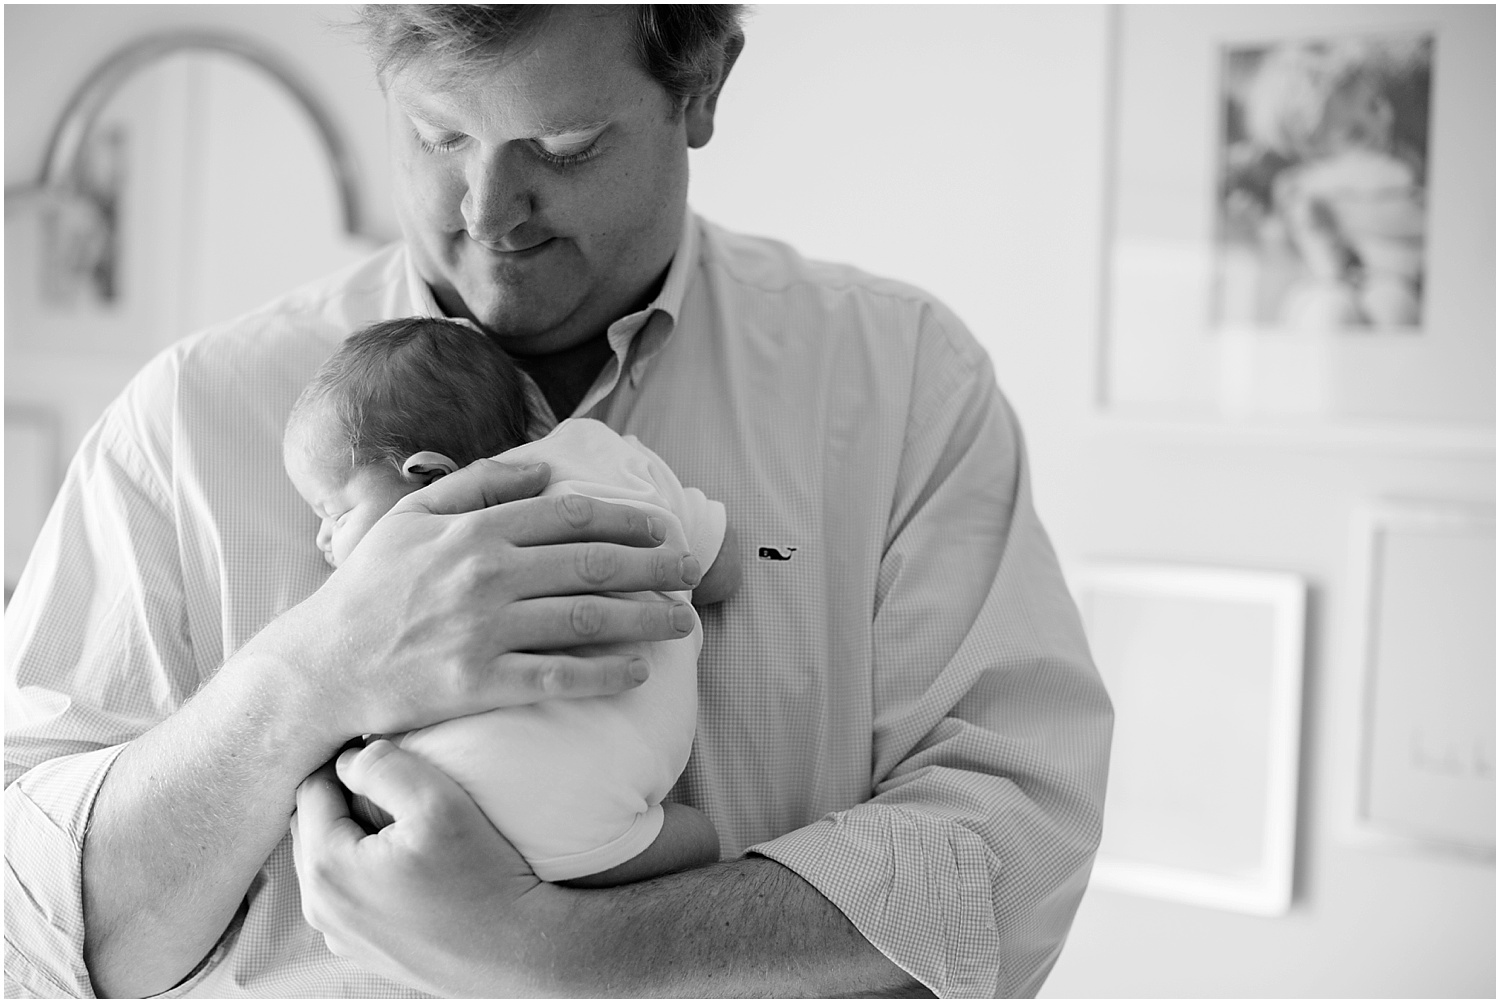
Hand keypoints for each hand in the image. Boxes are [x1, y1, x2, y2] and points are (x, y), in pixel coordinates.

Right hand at [246, 458, 702, 748]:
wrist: (320, 666)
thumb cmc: (369, 589)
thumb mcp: (410, 518)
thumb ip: (477, 484)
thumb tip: (543, 469)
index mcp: (475, 530)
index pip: (571, 516)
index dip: (627, 519)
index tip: (663, 526)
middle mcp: (487, 575)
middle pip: (593, 564)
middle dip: (654, 565)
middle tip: (690, 570)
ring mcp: (485, 631)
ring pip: (588, 619)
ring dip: (646, 618)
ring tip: (682, 621)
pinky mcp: (480, 684)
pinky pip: (559, 678)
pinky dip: (605, 675)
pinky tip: (638, 672)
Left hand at [292, 740, 553, 995]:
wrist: (518, 952)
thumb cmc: (482, 878)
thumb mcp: (437, 801)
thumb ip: (382, 765)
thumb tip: (351, 756)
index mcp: (327, 867)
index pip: (311, 788)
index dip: (344, 762)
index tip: (382, 756)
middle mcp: (321, 908)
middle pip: (312, 827)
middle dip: (341, 799)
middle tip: (392, 787)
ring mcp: (340, 935)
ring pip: (327, 863)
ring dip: (352, 836)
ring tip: (401, 825)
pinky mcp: (363, 950)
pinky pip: (348, 896)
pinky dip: (365, 872)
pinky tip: (407, 866)